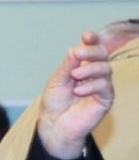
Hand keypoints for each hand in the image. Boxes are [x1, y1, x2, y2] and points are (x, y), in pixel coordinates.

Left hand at [37, 30, 113, 159]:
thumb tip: (75, 49)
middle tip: (78, 53)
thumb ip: (67, 65)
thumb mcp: (56, 80)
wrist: (54, 123)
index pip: (91, 48)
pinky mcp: (105, 99)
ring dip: (90, 69)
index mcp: (81, 65)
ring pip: (105, 69)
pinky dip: (91, 86)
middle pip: (102, 54)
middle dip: (91, 51)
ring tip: (74, 75)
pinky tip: (78, 91)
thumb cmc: (54, 101)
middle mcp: (93, 72)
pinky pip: (105, 87)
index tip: (86, 35)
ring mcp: (101, 85)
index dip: (91, 40)